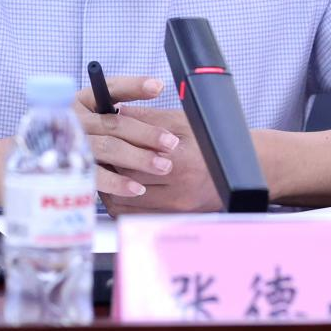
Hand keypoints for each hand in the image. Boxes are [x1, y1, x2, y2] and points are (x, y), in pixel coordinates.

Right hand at [73, 76, 180, 198]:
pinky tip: (137, 188)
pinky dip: (117, 183)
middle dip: (146, 133)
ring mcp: (71, 144)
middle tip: (171, 143)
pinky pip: (96, 176)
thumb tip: (157, 87)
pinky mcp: (70, 170)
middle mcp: (75, 119)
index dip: (135, 86)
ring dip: (138, 157)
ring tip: (163, 166)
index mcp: (84, 100)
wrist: (48, 166)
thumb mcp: (102, 119)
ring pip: (108, 148)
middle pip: (114, 124)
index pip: (111, 89)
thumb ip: (126, 109)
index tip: (158, 87)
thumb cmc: (88, 138)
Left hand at [97, 108, 220, 215]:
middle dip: (111, 167)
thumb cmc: (206, 145)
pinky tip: (119, 187)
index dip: (115, 148)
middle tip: (101, 155)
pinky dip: (120, 202)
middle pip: (128, 179)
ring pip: (126, 202)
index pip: (133, 157)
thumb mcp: (181, 123)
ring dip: (112, 187)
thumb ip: (149, 118)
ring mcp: (174, 207)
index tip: (105, 139)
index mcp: (181, 160)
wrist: (229, 175)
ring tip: (107, 171)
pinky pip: (133, 215)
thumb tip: (119, 111)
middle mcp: (179, 188)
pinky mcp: (169, 218)